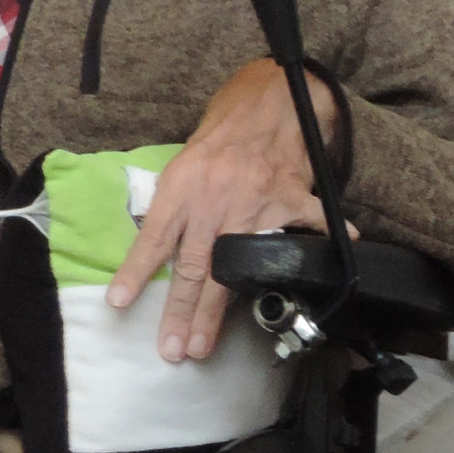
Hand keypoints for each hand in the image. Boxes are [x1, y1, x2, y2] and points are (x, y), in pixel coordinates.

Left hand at [108, 59, 341, 362]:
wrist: (262, 102)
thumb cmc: (218, 141)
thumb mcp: (181, 167)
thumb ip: (170, 208)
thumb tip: (149, 256)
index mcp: (184, 187)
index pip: (155, 235)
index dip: (136, 270)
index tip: (119, 303)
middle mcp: (216, 198)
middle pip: (194, 265)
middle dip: (181, 312)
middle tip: (173, 349)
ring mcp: (256, 202)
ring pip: (235, 265)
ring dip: (219, 310)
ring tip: (204, 343)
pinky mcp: (291, 196)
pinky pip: (310, 222)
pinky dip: (326, 238)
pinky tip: (334, 259)